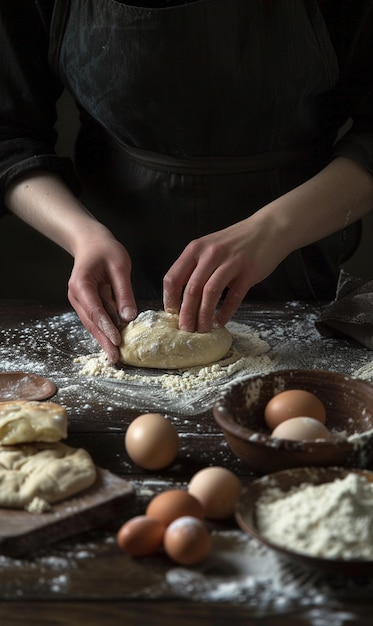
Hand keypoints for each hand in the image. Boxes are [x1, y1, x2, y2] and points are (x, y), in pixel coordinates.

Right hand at [68, 233, 136, 362]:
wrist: (91, 242)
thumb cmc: (106, 250)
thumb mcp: (119, 266)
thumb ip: (124, 291)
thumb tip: (129, 317)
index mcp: (81, 284)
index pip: (95, 310)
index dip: (106, 327)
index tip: (117, 341)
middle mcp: (76, 295)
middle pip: (91, 322)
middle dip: (103, 340)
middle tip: (114, 358)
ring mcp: (80, 300)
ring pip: (92, 323)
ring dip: (103, 339)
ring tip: (114, 356)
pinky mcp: (87, 303)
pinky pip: (96, 318)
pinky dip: (105, 329)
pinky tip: (114, 341)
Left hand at [163, 212, 288, 332]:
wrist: (269, 229)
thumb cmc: (236, 242)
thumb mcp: (209, 247)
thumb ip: (195, 267)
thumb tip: (181, 298)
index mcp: (195, 249)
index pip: (173, 278)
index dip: (170, 300)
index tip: (172, 315)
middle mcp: (210, 254)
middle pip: (191, 290)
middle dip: (186, 314)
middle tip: (185, 330)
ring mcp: (230, 262)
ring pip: (210, 294)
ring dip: (204, 316)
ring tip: (202, 329)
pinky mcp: (248, 272)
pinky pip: (233, 298)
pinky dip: (225, 313)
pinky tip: (220, 322)